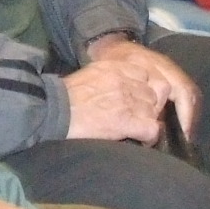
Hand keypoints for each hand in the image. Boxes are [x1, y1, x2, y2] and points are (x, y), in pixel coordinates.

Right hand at [64, 39, 198, 142]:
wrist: (53, 111)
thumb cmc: (65, 96)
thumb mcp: (90, 74)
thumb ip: (110, 77)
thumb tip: (120, 87)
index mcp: (116, 67)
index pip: (147, 75)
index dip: (146, 89)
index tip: (139, 100)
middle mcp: (126, 81)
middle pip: (155, 94)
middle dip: (149, 106)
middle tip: (138, 117)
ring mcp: (128, 101)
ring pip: (155, 112)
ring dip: (148, 121)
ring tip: (136, 130)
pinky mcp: (126, 121)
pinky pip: (152, 129)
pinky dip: (149, 137)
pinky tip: (141, 141)